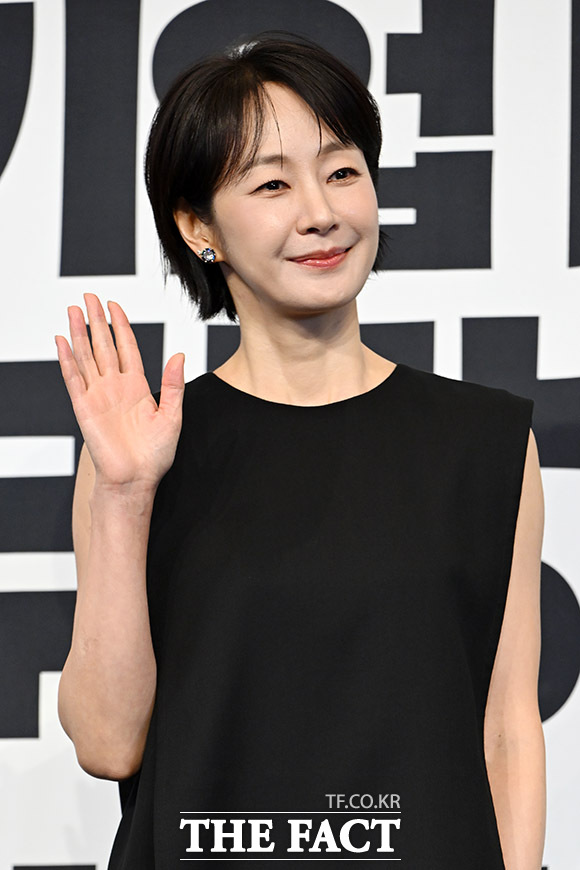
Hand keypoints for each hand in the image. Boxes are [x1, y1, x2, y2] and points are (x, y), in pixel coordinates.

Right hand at [55, 293, 184, 489]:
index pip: (127, 347)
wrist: (136, 481)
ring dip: (79, 333)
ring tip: (73, 309)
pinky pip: (74, 379)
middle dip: (97, 321)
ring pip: (86, 356)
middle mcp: (115, 387)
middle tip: (89, 297)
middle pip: (103, 346)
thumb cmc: (155, 455)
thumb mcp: (172, 416)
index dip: (121, 326)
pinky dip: (67, 359)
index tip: (114, 305)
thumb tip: (179, 355)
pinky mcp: (85, 408)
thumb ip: (173, 385)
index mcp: (137, 387)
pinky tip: (62, 340)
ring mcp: (98, 396)